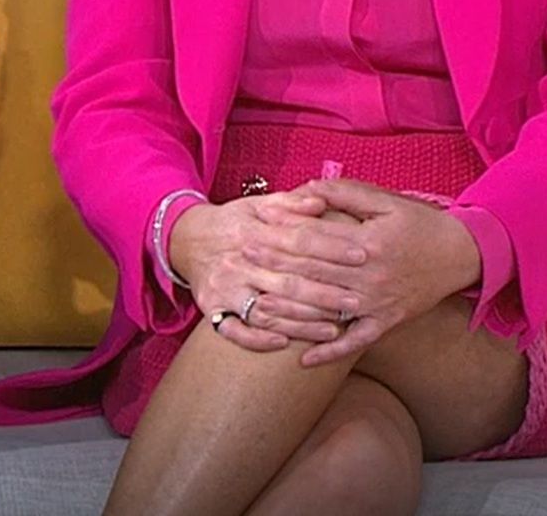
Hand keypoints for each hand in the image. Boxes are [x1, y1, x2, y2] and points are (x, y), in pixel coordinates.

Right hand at [167, 194, 366, 352]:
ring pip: (267, 312)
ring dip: (302, 323)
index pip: (297, 241)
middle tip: (356, 301)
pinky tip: (285, 343)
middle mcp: (237, 261)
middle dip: (325, 294)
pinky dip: (259, 339)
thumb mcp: (257, 205)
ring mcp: (223, 288)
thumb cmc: (232, 223)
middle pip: (287, 282)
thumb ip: (289, 203)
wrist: (185, 240)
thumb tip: (320, 201)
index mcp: (251, 231)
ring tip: (334, 328)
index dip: (331, 248)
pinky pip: (234, 331)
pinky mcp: (211, 309)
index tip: (361, 255)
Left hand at [265, 178, 483, 366]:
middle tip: (239, 262)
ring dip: (288, 310)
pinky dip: (328, 353)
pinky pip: (353, 343)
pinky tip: (301, 361)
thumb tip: (303, 191)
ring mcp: (376, 305)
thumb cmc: (420, 223)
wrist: (462, 255)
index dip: (279, 234)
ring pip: (324, 310)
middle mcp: (369, 278)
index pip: (313, 240)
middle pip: (311, 274)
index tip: (251, 229)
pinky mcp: (385, 324)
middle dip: (272, 267)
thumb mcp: (383, 200)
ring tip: (255, 306)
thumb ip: (342, 193)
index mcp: (367, 244)